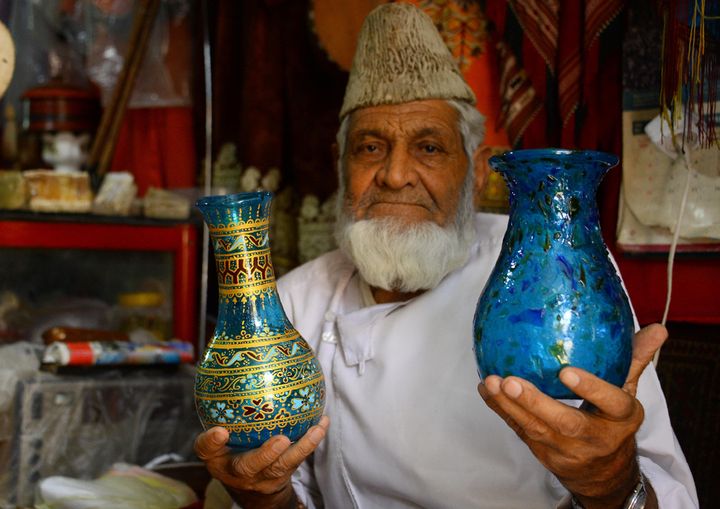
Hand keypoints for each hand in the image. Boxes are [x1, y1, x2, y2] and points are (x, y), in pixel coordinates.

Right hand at [194, 416, 329, 508]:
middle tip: (280, 440)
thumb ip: (216, 421)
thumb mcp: (215, 443)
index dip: (212, 442)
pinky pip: (299, 458)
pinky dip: (312, 440)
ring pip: (283, 465)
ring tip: (315, 430)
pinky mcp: (284, 474)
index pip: (208, 451)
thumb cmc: (230, 454)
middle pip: (251, 466)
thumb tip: (222, 385)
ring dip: (301, 447)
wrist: (250, 486)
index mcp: (218, 459)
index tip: (219, 432)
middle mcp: (240, 472)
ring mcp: (264, 476)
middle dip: (266, 454)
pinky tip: (323, 422)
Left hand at [478, 324, 666, 508]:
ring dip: (510, 407)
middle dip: (536, 403)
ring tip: (494, 382)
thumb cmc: (612, 421)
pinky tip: (487, 389)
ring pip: (536, 429)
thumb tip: (656, 328)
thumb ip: (634, 360)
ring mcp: (566, 448)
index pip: (611, 403)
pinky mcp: (543, 451)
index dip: (591, 389)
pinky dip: (501, 411)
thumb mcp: (627, 392)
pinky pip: (520, 431)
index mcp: (621, 418)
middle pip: (565, 423)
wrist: (603, 471)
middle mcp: (594, 438)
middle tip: (512, 382)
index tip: (567, 371)